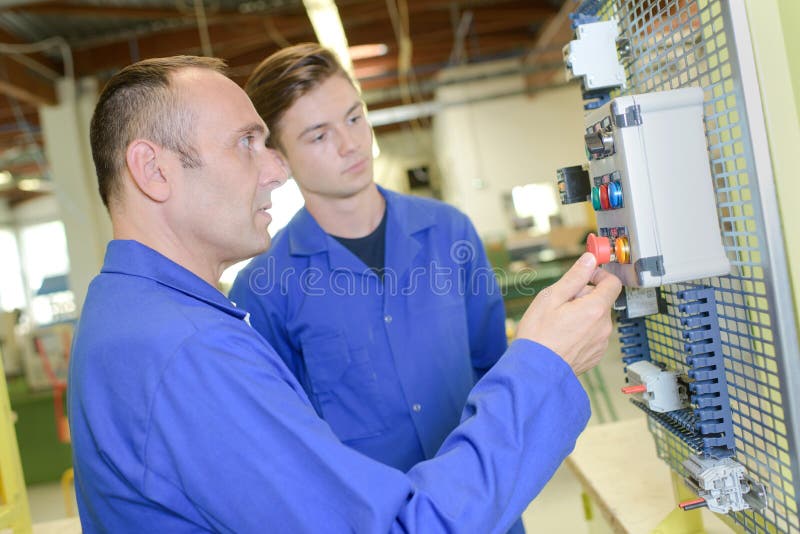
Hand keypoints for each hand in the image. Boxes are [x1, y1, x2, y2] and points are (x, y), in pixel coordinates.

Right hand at [515, 253, 621, 374]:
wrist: (535, 370)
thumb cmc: (538, 335)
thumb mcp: (551, 298)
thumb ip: (574, 277)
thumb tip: (589, 260)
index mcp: (595, 309)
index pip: (613, 283)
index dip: (599, 275)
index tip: (586, 276)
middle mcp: (603, 326)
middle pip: (602, 301)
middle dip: (584, 297)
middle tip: (560, 304)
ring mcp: (601, 343)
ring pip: (596, 318)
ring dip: (583, 315)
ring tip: (559, 323)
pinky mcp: (595, 355)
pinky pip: (593, 335)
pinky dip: (582, 331)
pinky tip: (563, 337)